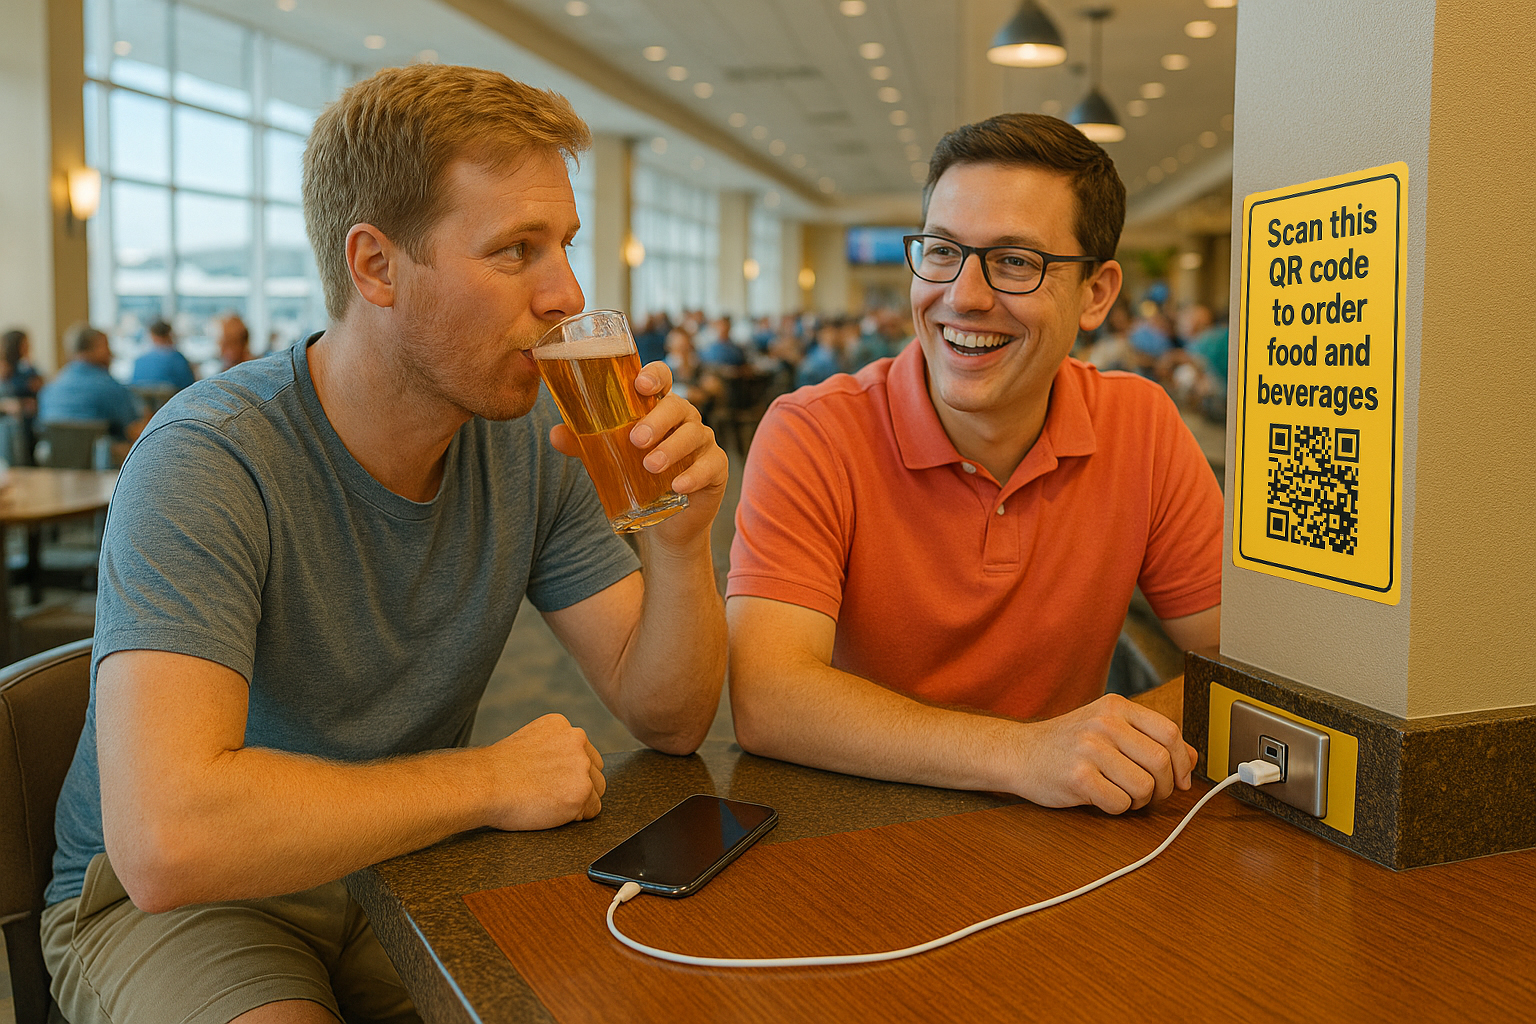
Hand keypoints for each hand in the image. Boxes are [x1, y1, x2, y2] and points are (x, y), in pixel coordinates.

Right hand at [482, 714, 605, 830]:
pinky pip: (592, 811)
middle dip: (578, 784)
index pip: (582, 752)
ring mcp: (581, 765)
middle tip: (549, 794)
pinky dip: (576, 817)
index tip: (548, 780)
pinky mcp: (582, 791)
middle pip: (594, 769)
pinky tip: (552, 812)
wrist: (484, 784)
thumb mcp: (527, 742)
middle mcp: (577, 740)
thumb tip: (564, 766)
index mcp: (563, 726)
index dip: (567, 771)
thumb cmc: (496, 771)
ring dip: (579, 801)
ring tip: (549, 803)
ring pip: (596, 790)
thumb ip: (551, 748)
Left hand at [549, 360, 728, 546]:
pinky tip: (678, 486)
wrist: (664, 522)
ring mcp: (703, 442)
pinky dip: (695, 475)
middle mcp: (684, 419)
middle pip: (678, 406)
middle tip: (636, 439)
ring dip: (672, 449)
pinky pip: (711, 465)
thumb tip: (556, 434)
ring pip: (694, 434)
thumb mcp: (608, 459)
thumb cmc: (637, 477)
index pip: (662, 379)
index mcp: (658, 408)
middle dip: (658, 420)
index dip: (655, 375)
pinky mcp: (716, 468)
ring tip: (650, 466)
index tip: (640, 385)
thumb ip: (584, 445)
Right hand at [1010, 694, 1197, 813]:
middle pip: (1162, 762)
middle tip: (1149, 794)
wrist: (1017, 752)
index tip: (1179, 779)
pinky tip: (1101, 798)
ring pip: (1144, 787)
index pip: (1170, 732)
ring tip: (1120, 794)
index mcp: (1115, 707)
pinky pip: (1120, 804)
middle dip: (1163, 788)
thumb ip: (1148, 739)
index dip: (1183, 762)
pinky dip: (1116, 809)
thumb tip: (1192, 758)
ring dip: (1139, 801)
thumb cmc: (1065, 743)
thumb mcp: (1107, 729)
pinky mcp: (1079, 777)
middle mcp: (1104, 723)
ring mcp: (1090, 749)